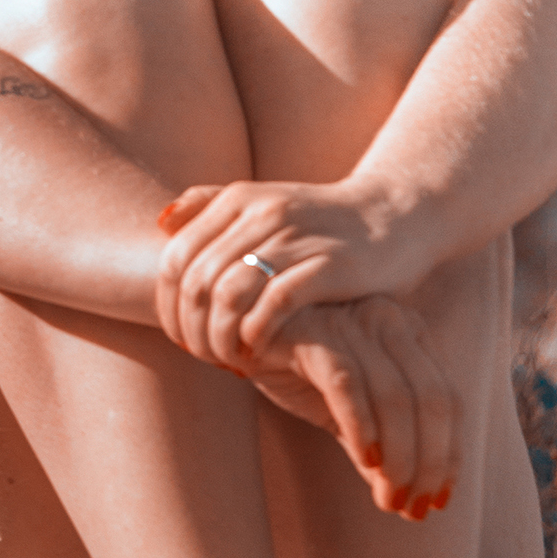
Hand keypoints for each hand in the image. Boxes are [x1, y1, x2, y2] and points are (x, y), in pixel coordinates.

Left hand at [154, 177, 422, 366]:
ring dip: (219, 337)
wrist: (394, 214)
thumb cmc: (319, 220)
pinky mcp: (330, 264)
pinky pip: (275, 303)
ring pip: (228, 293)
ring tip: (229, 359)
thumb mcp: (264, 203)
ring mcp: (296, 236)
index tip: (180, 337)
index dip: (168, 305)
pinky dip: (256, 334)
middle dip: (191, 329)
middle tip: (202, 357)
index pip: (176, 257)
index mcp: (239, 198)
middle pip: (197, 281)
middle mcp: (262, 211)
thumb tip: (162, 221)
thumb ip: (212, 205)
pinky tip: (259, 351)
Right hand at [246, 297, 459, 519]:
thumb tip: (409, 500)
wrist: (237, 333)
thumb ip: (381, 442)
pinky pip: (348, 383)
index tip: (436, 502)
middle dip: (428, 464)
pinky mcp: (314, 330)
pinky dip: (362, 427)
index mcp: (406, 330)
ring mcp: (351, 320)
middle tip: (410, 509)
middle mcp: (386, 317)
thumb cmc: (298, 365)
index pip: (448, 399)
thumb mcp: (350, 408)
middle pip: (432, 399)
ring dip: (399, 459)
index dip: (448, 455)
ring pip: (395, 396)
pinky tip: (364, 460)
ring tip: (388, 500)